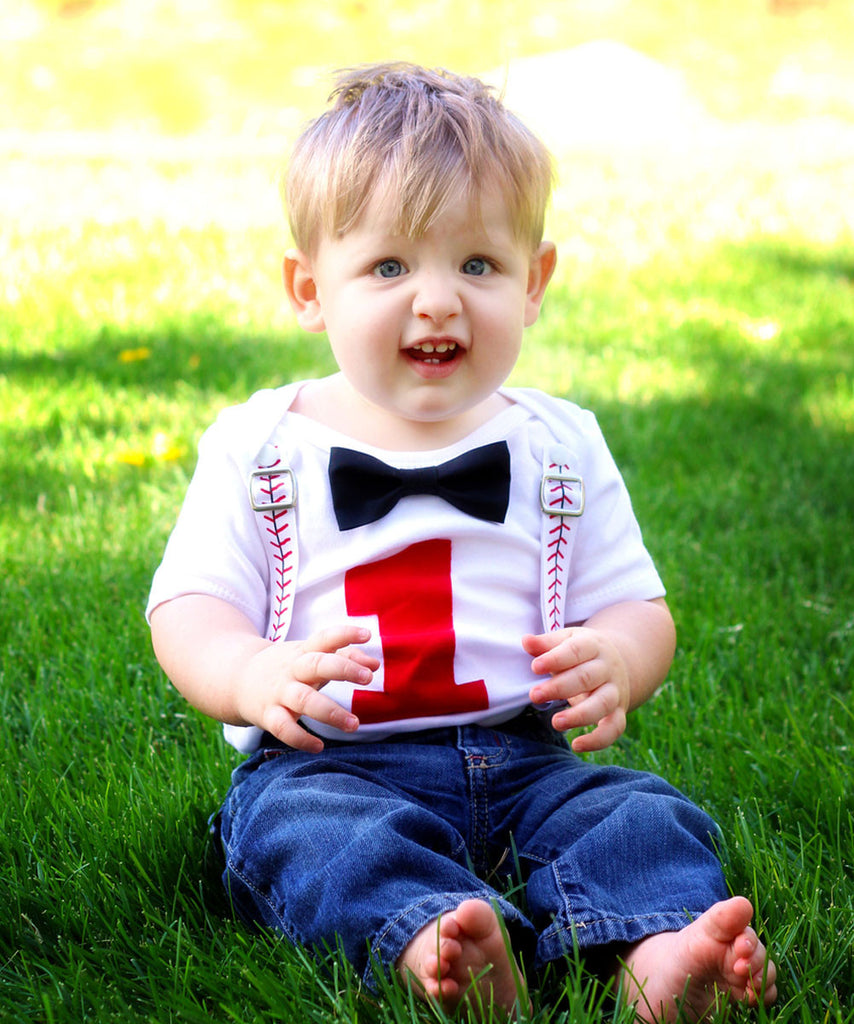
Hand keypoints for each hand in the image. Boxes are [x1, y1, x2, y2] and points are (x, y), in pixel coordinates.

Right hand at [235, 624, 378, 752]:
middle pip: (317, 664)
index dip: (345, 634)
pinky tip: (319, 747)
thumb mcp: (313, 657)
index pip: (325, 637)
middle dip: (343, 669)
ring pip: (304, 700)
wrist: (237, 679)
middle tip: (368, 678)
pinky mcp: (268, 715)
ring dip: (330, 712)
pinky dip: (300, 739)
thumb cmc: (288, 668)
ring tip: (354, 724)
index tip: (367, 634)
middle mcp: (292, 669)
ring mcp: (279, 692)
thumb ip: (346, 657)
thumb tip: (376, 664)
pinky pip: (283, 728)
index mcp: (304, 651)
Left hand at [523, 627, 630, 751]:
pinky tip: (577, 745)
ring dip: (579, 715)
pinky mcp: (618, 712)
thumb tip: (526, 641)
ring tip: (555, 723)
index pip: (576, 651)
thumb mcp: (566, 641)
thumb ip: (546, 644)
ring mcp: (615, 691)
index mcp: (593, 646)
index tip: (535, 667)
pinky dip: (599, 740)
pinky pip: (614, 728)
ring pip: (602, 704)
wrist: (617, 662)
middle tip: (534, 695)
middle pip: (586, 678)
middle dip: (559, 688)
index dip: (555, 659)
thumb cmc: (582, 652)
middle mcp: (607, 668)